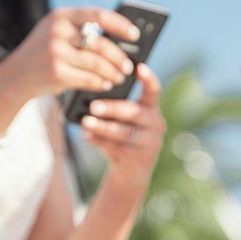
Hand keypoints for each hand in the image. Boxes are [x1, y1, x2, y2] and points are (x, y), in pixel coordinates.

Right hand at [0, 6, 140, 103]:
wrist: (15, 76)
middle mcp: (57, 31)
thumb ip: (81, 29)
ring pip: (97, 63)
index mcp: (61, 16)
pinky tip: (105, 85)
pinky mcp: (56, 73)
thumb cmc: (44, 53)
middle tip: (128, 65)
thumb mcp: (56, 32)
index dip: (120, 25)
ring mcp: (56, 52)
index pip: (98, 15)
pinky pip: (88, 79)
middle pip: (101, 43)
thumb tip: (120, 38)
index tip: (134, 35)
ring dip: (113, 72)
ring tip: (119, 77)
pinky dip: (100, 83)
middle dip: (118, 56)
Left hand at [79, 63, 164, 189]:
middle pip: (134, 112)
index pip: (153, 90)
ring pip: (124, 132)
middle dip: (113, 108)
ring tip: (86, 121)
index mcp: (151, 108)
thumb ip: (116, 106)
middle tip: (94, 105)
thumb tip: (92, 97)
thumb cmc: (124, 135)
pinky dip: (98, 141)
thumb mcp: (125, 119)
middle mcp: (155, 124)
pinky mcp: (139, 159)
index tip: (138, 68)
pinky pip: (116, 148)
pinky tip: (86, 134)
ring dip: (103, 127)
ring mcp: (149, 143)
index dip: (148, 78)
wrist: (131, 172)